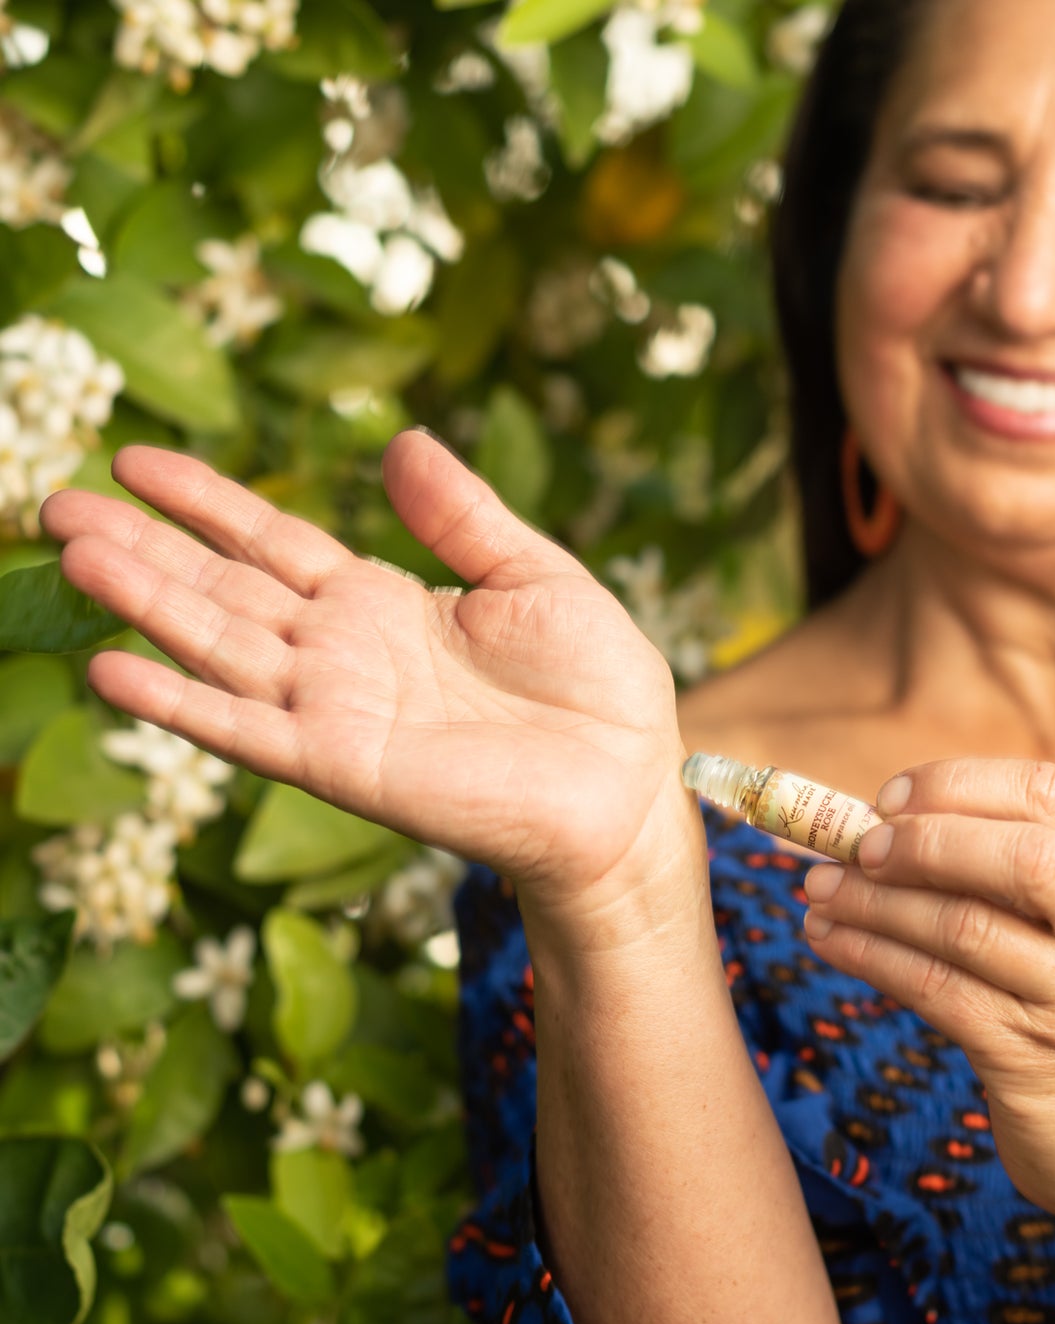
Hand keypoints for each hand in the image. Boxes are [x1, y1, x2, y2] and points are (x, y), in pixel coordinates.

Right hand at [39, 432, 693, 912]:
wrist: (628, 784)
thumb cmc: (597, 686)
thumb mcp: (536, 575)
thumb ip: (463, 517)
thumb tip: (400, 440)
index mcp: (383, 604)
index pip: (274, 543)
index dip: (208, 503)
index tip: (137, 460)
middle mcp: (343, 656)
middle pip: (224, 589)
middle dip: (144, 546)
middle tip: (57, 498)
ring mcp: (337, 710)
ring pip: (220, 648)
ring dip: (147, 604)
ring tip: (73, 553)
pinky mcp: (346, 765)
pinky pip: (248, 731)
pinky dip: (182, 705)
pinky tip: (114, 670)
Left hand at [800, 758, 1054, 1229]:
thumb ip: (1018, 858)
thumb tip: (883, 814)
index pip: (1053, 794)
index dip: (958, 785)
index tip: (890, 798)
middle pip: (1024, 859)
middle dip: (923, 842)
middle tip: (855, 845)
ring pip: (964, 928)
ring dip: (873, 901)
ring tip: (818, 887)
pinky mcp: (1034, 1060)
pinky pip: (935, 990)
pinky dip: (869, 954)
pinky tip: (828, 938)